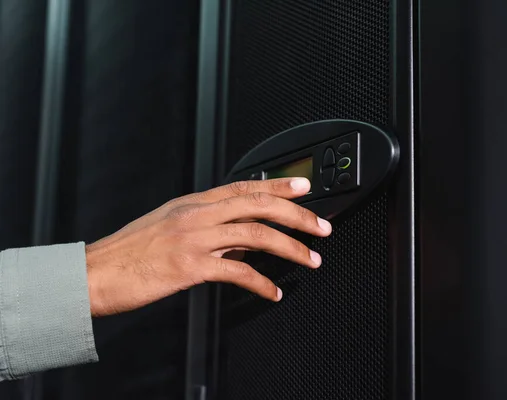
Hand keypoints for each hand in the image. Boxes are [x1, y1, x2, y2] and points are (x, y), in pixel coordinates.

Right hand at [85, 177, 331, 316]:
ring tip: (311, 260)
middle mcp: (197, 214)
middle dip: (297, 215)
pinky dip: (261, 283)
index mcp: (193, 202)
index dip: (278, 184)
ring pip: (256, 235)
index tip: (303, 186)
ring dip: (290, 248)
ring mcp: (194, 238)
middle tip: (321, 226)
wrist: (95, 272)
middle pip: (258, 205)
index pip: (244, 186)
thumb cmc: (130, 251)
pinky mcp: (190, 267)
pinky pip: (238, 271)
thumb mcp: (169, 226)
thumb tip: (243, 234)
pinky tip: (273, 292)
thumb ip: (208, 226)